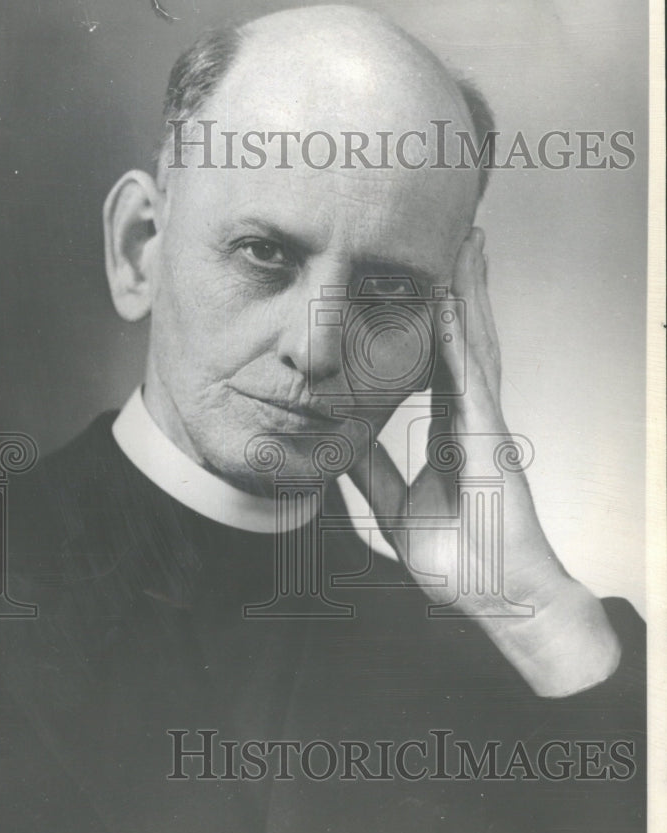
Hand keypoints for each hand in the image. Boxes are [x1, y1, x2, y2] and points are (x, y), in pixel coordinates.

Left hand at [351, 228, 620, 696]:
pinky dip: (459, 340)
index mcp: (451, 430)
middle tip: (456, 234)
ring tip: (464, 242)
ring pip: (475, 345)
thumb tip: (339, 444)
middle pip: (464, 338)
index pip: (439, 359)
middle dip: (461, 286)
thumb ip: (371, 473)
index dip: (434, 315)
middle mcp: (471, 418)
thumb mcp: (394, 507)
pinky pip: (472, 382)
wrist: (495, 598)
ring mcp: (485, 426)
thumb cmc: (459, 559)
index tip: (422, 277)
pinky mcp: (490, 443)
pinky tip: (451, 303)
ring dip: (468, 293)